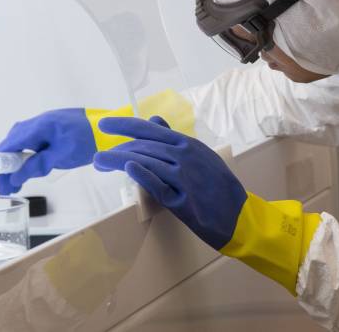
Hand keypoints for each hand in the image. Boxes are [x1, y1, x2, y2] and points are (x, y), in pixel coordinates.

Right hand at [0, 109, 97, 194]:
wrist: (111, 130)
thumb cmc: (89, 140)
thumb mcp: (62, 155)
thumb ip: (37, 164)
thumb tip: (15, 176)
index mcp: (39, 126)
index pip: (9, 145)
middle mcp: (39, 123)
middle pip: (13, 146)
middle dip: (5, 168)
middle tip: (3, 189)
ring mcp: (46, 126)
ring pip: (22, 146)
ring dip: (16, 166)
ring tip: (13, 186)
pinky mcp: (53, 132)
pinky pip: (33, 146)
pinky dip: (27, 160)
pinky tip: (26, 172)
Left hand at [93, 116, 246, 249]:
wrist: (240, 216)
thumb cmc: (218, 186)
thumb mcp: (200, 155)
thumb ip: (175, 140)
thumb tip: (154, 121)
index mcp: (188, 145)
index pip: (150, 130)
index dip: (124, 126)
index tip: (104, 125)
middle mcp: (185, 157)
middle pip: (143, 147)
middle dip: (116, 150)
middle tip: (98, 158)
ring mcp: (184, 179)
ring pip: (146, 162)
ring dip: (119, 161)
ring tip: (101, 164)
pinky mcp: (182, 202)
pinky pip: (159, 186)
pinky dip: (144, 175)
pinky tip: (129, 168)